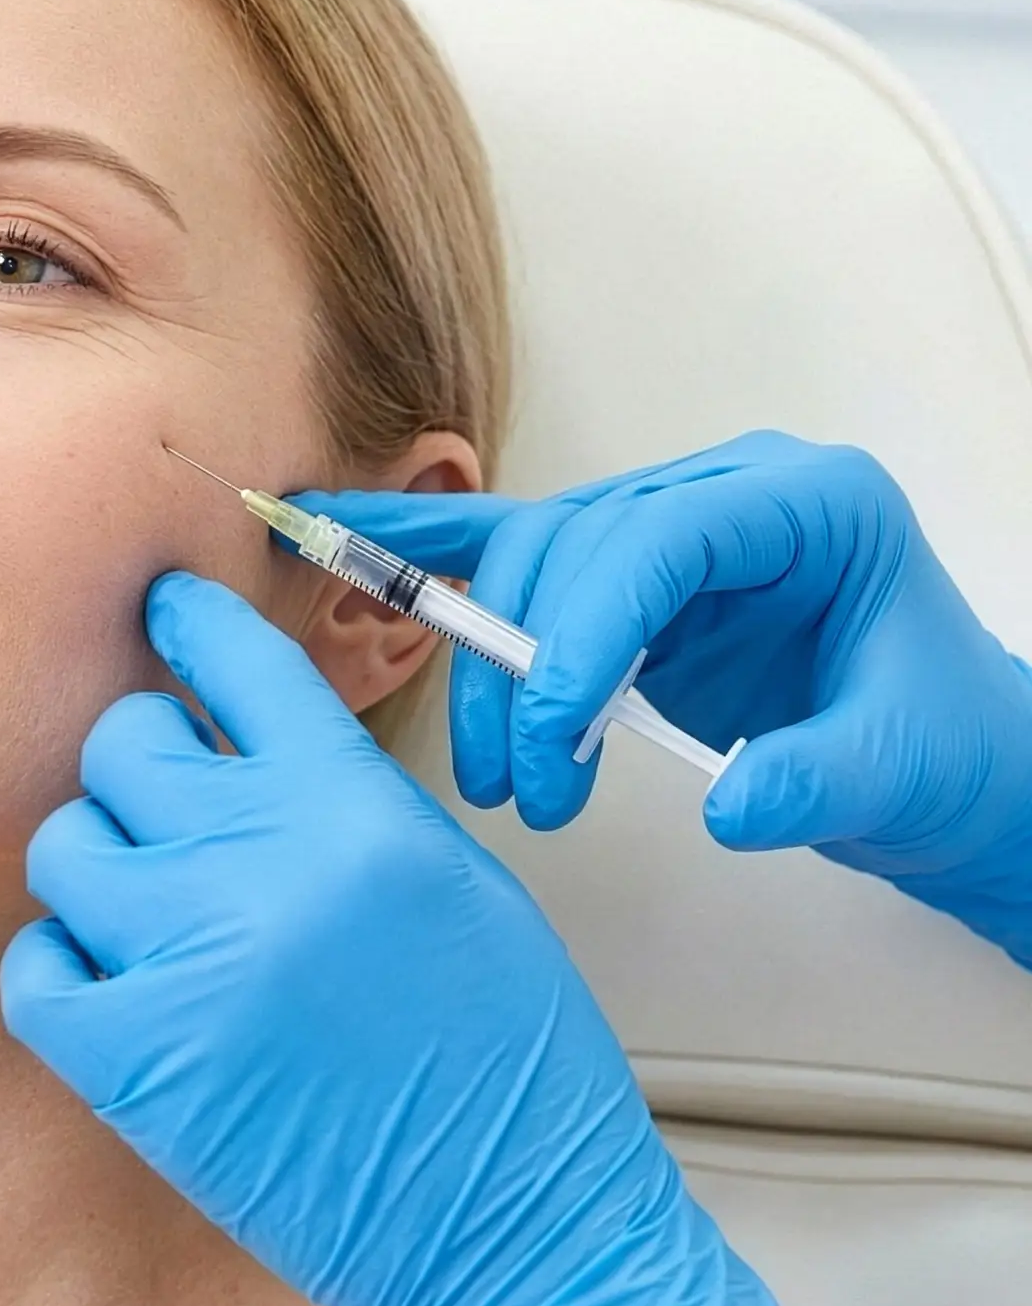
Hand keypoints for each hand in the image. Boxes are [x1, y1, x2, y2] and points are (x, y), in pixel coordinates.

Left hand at [1, 572, 845, 1305]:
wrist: (519, 1229)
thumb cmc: (509, 1063)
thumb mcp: (455, 882)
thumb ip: (342, 799)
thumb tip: (243, 747)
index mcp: (354, 809)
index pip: (240, 663)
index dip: (190, 620)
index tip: (163, 606)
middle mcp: (262, 864)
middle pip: (123, 745)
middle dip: (139, 770)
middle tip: (170, 817)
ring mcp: (189, 961)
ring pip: (65, 847)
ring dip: (101, 872)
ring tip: (154, 919)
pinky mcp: (137, 1064)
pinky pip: (35, 970)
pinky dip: (62, 972)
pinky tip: (114, 989)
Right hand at [302, 432, 1031, 966]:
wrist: (955, 769)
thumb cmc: (949, 750)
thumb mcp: (903, 771)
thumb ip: (819, 780)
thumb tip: (732, 807)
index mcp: (809, 506)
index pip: (662, 540)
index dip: (587, 629)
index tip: (554, 736)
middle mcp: (728, 498)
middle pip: (578, 546)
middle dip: (528, 667)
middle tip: (521, 787)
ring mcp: (673, 531)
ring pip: (536, 562)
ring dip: (491, 665)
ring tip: (496, 776)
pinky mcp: (630, 579)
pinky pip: (520, 555)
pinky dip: (436, 553)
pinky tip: (351, 536)